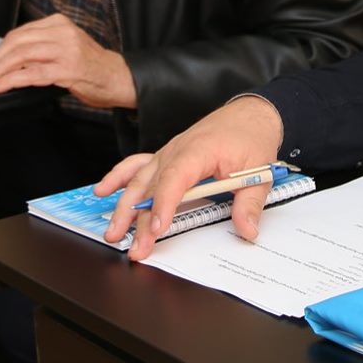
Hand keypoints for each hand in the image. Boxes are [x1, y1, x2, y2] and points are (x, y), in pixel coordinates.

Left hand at [0, 13, 135, 108]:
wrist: (119, 78)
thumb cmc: (91, 66)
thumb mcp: (66, 46)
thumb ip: (42, 46)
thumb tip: (10, 60)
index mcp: (59, 22)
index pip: (20, 32)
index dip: (0, 50)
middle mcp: (62, 31)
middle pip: (16, 42)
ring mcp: (65, 49)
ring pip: (21, 56)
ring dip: (0, 72)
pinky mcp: (67, 69)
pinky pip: (31, 73)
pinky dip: (11, 80)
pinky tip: (2, 87)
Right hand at [97, 96, 285, 259]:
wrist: (250, 115)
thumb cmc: (252, 137)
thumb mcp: (260, 171)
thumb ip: (250, 203)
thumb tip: (247, 230)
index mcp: (199, 150)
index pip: (175, 178)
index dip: (164, 204)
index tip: (157, 229)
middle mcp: (177, 150)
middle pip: (152, 186)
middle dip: (139, 219)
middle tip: (135, 248)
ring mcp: (168, 152)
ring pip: (140, 180)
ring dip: (124, 206)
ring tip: (113, 232)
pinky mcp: (166, 156)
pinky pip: (137, 165)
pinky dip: (119, 177)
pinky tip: (102, 191)